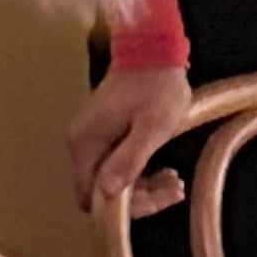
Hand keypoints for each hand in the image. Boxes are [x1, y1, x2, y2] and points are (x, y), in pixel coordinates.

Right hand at [67, 63, 194, 217]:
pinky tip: (165, 169)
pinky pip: (115, 163)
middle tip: (173, 190)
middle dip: (140, 198)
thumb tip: (108, 193)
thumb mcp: (152, 126)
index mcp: (87, 143)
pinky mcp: (102, 132)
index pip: (92, 197)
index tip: (157, 198)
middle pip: (102, 191)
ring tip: (175, 181)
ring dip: (144, 186)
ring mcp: (90, 137)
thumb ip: (130, 160)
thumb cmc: (156, 85)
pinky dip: (140, 171)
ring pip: (111, 179)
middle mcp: (81, 143)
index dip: (123, 207)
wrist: (152, 49)